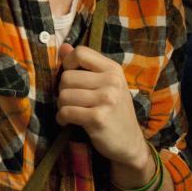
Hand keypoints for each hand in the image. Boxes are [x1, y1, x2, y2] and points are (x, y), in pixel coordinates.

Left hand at [56, 44, 147, 168]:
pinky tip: (68, 121)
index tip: (71, 77)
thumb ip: (84, 65)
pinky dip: (62, 118)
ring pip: (64, 95)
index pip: (81, 52)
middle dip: (63, 90)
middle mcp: (112, 81)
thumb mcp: (105, 84)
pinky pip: (66, 112)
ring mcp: (106, 100)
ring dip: (61, 106)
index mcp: (113, 69)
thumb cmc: (114, 110)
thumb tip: (63, 47)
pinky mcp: (98, 118)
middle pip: (66, 76)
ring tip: (71, 111)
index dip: (68, 64)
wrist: (130, 143)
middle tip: (71, 101)